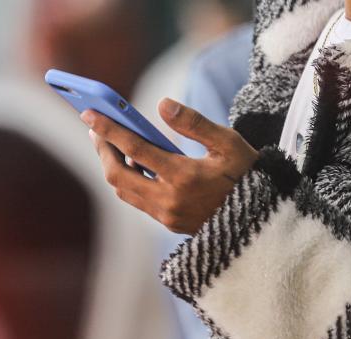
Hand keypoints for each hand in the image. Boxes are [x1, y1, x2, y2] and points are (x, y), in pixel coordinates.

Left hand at [81, 98, 257, 234]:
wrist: (261, 219)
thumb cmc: (247, 174)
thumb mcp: (228, 143)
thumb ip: (194, 123)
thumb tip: (162, 104)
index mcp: (184, 177)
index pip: (135, 149)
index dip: (109, 130)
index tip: (89, 114)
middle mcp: (169, 200)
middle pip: (118, 174)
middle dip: (103, 150)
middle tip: (95, 128)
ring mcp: (166, 215)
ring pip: (123, 189)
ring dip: (111, 165)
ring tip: (107, 142)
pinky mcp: (166, 223)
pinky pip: (135, 200)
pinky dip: (127, 179)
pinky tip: (129, 161)